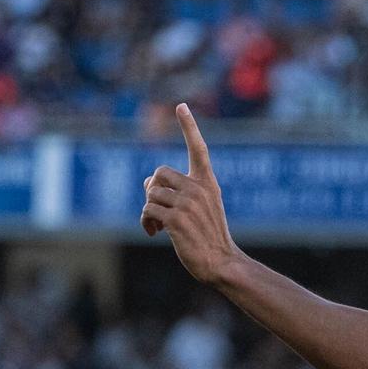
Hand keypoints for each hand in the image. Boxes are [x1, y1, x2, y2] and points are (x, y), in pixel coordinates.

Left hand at [141, 104, 240, 285]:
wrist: (221, 262)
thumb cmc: (208, 237)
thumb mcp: (200, 208)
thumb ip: (179, 191)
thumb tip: (148, 181)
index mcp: (208, 183)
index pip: (199, 148)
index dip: (189, 126)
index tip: (181, 106)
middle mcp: (199, 189)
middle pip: (159, 173)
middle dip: (152, 190)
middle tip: (157, 209)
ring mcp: (188, 204)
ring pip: (151, 193)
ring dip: (148, 210)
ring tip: (156, 226)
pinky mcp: (176, 220)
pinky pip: (148, 210)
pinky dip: (146, 221)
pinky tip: (153, 232)